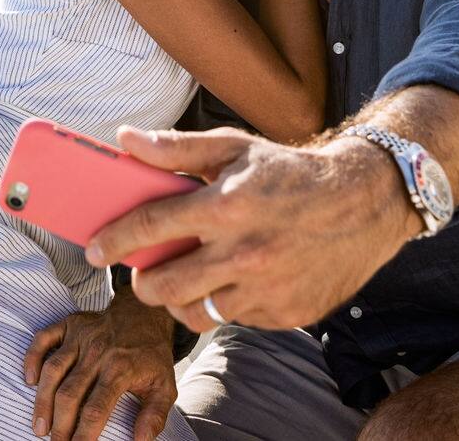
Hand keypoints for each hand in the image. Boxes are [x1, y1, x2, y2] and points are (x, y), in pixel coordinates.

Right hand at [23, 294, 178, 440]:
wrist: (144, 315)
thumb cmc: (151, 355)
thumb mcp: (165, 386)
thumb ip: (155, 415)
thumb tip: (141, 440)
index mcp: (120, 369)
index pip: (96, 408)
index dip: (84, 433)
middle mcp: (97, 352)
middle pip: (70, 393)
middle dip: (60, 424)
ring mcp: (80, 336)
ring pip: (53, 370)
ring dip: (43, 400)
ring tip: (39, 425)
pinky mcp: (69, 324)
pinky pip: (43, 338)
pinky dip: (32, 358)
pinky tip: (29, 380)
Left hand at [85, 127, 417, 335]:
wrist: (366, 203)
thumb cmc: (292, 172)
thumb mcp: (234, 148)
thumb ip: (175, 148)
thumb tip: (125, 139)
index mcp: (227, 206)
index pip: (150, 227)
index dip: (114, 241)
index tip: (93, 250)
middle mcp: (245, 252)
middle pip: (165, 286)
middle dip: (143, 283)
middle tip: (143, 272)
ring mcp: (267, 288)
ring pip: (197, 313)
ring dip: (181, 300)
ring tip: (186, 279)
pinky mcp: (287, 313)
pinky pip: (237, 319)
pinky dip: (226, 304)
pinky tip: (234, 281)